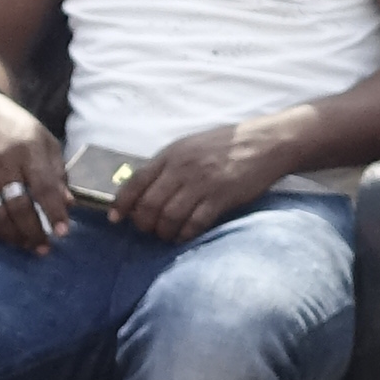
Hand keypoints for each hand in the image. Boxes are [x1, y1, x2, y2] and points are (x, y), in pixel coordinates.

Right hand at [0, 88, 72, 252]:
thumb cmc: (17, 128)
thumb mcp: (45, 141)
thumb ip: (57, 172)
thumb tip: (67, 204)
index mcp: (29, 150)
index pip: (43, 187)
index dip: (54, 212)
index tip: (63, 232)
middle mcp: (3, 163)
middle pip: (19, 206)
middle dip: (34, 231)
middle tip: (45, 247)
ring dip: (14, 236)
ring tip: (28, 246)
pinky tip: (5, 237)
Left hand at [107, 114, 303, 240]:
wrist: (264, 143)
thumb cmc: (226, 146)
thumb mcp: (190, 147)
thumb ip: (168, 166)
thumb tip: (145, 191)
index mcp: (172, 154)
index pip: (136, 181)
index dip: (122, 203)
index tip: (115, 219)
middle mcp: (182, 168)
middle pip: (149, 204)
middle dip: (143, 223)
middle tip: (147, 230)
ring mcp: (202, 183)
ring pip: (169, 217)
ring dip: (163, 232)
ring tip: (166, 235)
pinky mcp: (221, 197)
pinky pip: (195, 223)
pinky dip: (185, 234)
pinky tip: (185, 236)